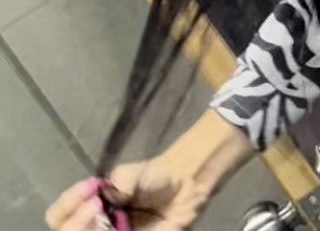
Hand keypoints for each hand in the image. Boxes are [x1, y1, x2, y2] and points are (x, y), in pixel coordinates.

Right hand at [45, 161, 207, 229]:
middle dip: (76, 224)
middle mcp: (93, 228)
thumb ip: (118, 181)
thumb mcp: (132, 172)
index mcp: (86, 209)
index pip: (57, 216)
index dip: (67, 204)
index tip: (90, 186)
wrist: (183, 188)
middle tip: (97, 206)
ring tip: (109, 221)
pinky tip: (122, 229)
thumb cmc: (153, 178)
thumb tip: (105, 196)